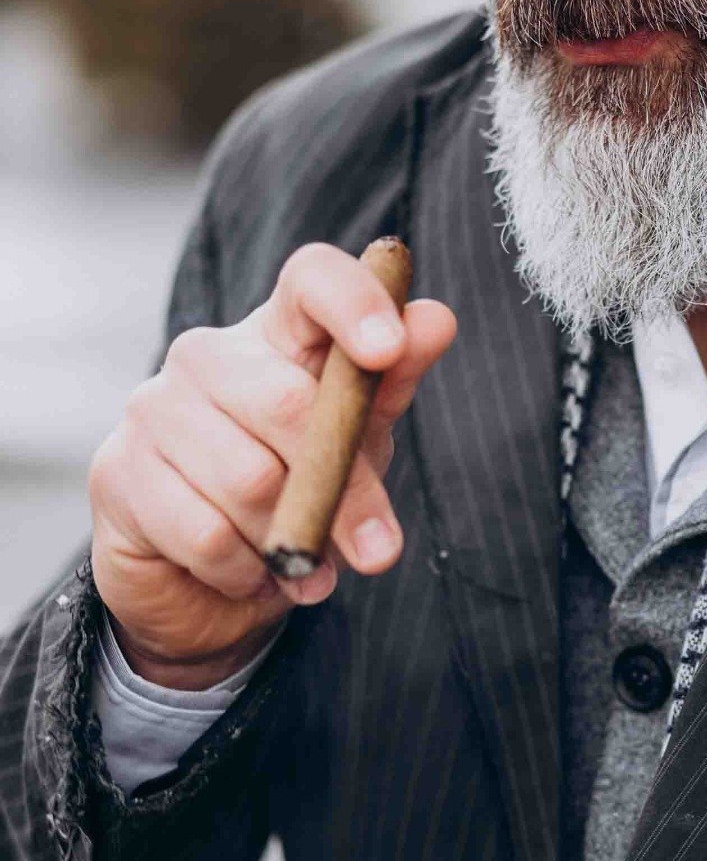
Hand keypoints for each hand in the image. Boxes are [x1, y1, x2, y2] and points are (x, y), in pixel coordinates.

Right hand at [89, 241, 456, 689]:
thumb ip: (390, 385)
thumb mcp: (357, 442)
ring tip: (297, 558)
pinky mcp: (116, 471)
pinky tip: (247, 570)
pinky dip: (245, 569)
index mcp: (279, 334)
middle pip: (289, 402)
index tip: (387, 350)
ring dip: (292, 541)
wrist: (213, 582)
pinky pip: (206, 534)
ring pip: (249, 481)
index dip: (353, 304)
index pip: (312, 278)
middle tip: (377, 551)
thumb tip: (436, 319)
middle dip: (347, 493)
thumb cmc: (298, 491)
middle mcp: (209, 356)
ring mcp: (154, 407)